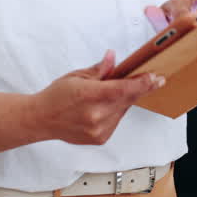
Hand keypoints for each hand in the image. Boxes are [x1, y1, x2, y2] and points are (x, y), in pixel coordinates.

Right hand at [31, 50, 164, 145]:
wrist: (41, 119)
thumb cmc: (55, 96)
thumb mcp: (76, 76)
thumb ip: (99, 70)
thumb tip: (113, 58)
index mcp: (89, 95)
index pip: (124, 89)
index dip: (143, 84)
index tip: (156, 78)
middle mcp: (96, 116)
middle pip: (127, 100)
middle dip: (138, 89)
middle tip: (150, 79)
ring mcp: (98, 130)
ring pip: (123, 111)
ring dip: (124, 100)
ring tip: (111, 93)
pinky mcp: (100, 138)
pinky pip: (116, 121)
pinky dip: (115, 112)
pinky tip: (104, 107)